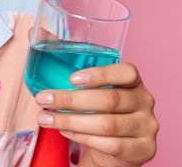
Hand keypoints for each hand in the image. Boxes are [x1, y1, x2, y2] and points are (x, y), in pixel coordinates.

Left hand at [34, 63, 157, 166]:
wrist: (115, 147)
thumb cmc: (98, 108)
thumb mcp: (86, 84)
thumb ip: (64, 56)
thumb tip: (35, 31)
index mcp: (133, 80)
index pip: (127, 72)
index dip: (100, 74)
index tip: (71, 78)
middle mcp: (145, 101)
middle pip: (110, 100)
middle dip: (71, 100)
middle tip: (43, 99)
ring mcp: (147, 127)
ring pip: (107, 125)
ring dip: (70, 121)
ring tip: (44, 118)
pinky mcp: (144, 150)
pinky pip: (111, 145)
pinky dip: (83, 138)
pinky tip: (65, 131)